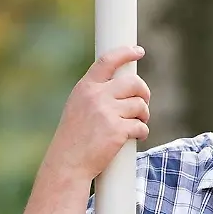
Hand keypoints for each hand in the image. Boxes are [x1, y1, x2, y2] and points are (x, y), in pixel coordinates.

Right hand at [42, 45, 151, 182]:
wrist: (68, 162)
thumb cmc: (74, 137)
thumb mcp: (78, 107)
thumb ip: (97, 93)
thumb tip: (125, 85)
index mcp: (85, 87)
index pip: (107, 61)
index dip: (125, 53)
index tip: (138, 51)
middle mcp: (96, 96)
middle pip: (133, 82)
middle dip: (144, 92)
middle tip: (144, 101)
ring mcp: (107, 112)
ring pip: (140, 105)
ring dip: (143, 115)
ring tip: (137, 123)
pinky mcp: (117, 130)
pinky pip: (141, 126)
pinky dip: (142, 132)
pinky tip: (137, 136)